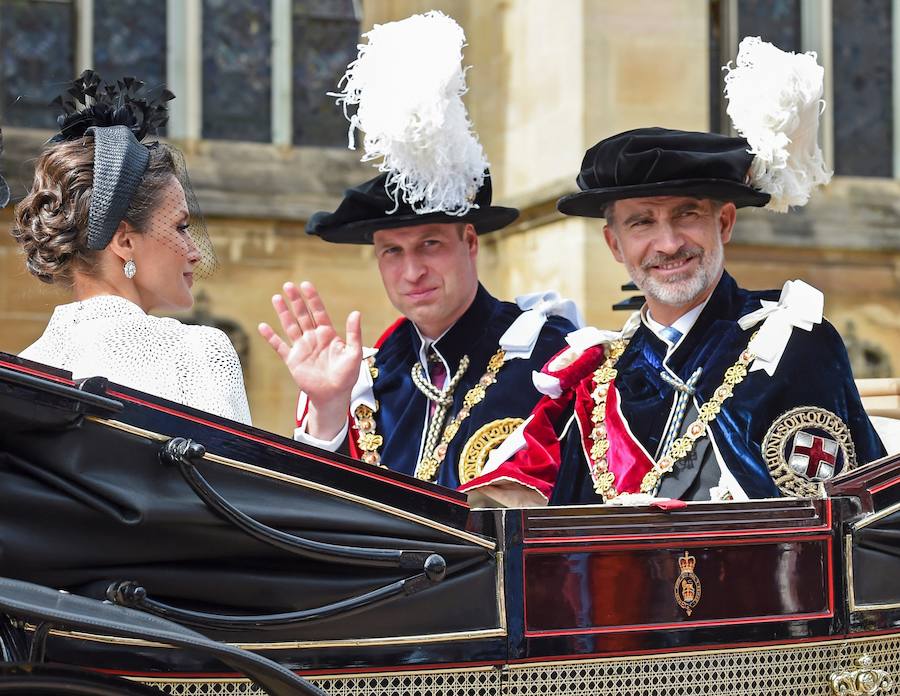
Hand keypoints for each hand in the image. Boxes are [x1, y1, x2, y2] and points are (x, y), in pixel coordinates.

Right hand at [258, 281, 361, 438]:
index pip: (319, 312)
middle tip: (288, 285)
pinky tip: (263, 326)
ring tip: (276, 298)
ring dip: (283, 313)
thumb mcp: (354, 353)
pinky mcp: (293, 360)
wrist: (333, 395)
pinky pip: (280, 346)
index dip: (312, 298)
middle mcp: (313, 338)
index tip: (306, 285)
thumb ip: (353, 333)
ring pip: (290, 326)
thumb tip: (356, 313)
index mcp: (328, 334)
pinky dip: (271, 337)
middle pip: (303, 315)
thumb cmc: (347, 375)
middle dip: (295, 301)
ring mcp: (302, 348)